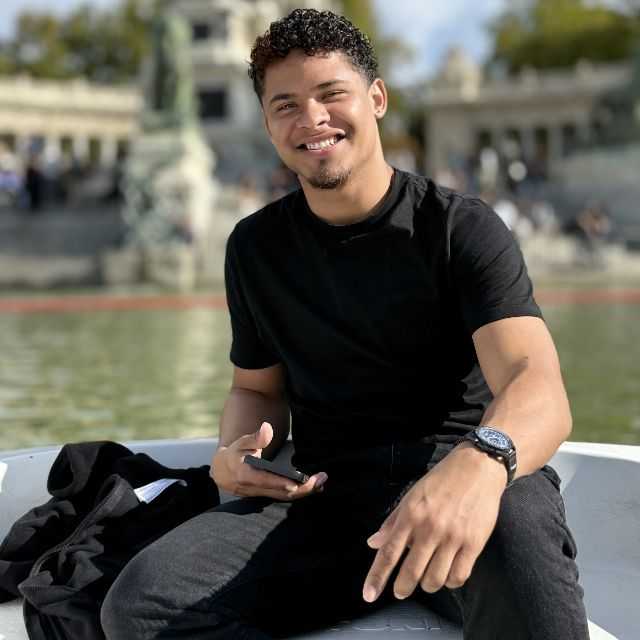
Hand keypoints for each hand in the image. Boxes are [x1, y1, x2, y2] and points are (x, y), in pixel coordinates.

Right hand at [212, 422, 327, 500]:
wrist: (222, 471)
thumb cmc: (235, 454)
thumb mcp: (241, 443)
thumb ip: (255, 438)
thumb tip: (266, 428)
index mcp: (246, 475)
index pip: (266, 481)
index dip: (282, 483)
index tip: (299, 481)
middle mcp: (254, 489)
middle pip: (281, 493)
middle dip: (302, 489)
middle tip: (321, 479)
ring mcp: (261, 495)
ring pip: (284, 497)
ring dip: (304, 492)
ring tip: (322, 483)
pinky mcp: (267, 496)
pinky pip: (284, 496)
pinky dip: (299, 492)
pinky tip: (314, 486)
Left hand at [362, 442, 506, 601]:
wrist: (477, 467)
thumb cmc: (442, 480)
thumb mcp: (411, 496)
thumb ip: (392, 522)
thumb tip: (374, 543)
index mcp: (411, 515)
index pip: (389, 552)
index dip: (377, 576)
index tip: (369, 594)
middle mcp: (430, 528)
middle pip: (411, 572)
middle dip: (402, 588)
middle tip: (400, 591)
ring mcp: (453, 537)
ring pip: (435, 579)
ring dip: (427, 585)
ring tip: (426, 578)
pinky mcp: (474, 543)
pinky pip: (459, 576)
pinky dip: (450, 581)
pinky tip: (447, 574)